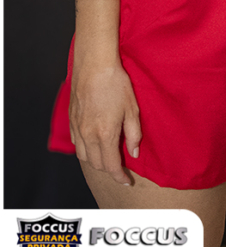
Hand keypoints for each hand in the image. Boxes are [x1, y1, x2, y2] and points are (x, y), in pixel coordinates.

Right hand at [69, 62, 141, 184]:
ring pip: (84, 156)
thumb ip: (133, 134)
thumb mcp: (132, 109)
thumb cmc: (115, 84)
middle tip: (121, 168)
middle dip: (109, 170)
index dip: (120, 177)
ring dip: (96, 161)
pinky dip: (85, 150)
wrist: (94, 65)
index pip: (111, 166)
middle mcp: (88, 135)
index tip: (127, 181)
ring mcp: (78, 128)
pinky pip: (77, 144)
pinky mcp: (72, 120)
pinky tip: (94, 143)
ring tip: (108, 157)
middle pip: (96, 164)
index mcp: (105, 134)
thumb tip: (133, 153)